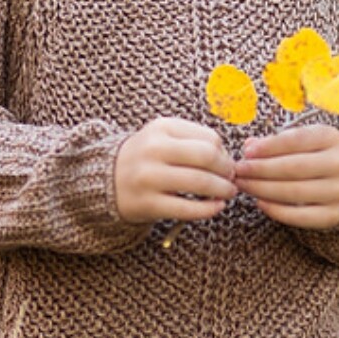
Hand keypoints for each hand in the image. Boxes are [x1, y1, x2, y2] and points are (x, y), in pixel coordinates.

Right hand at [114, 117, 236, 223]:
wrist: (107, 181)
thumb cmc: (146, 159)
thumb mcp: (163, 138)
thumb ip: (194, 141)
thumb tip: (228, 158)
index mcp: (161, 128)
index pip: (208, 138)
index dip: (225, 153)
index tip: (227, 163)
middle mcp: (153, 150)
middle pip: (207, 156)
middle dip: (227, 170)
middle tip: (232, 179)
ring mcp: (149, 177)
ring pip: (200, 182)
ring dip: (222, 189)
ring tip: (227, 193)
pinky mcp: (148, 204)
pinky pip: (187, 208)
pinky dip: (209, 209)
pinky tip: (217, 207)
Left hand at [234, 125, 338, 229]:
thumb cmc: (310, 157)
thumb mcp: (298, 142)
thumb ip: (274, 142)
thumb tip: (249, 147)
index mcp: (330, 138)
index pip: (295, 140)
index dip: (269, 146)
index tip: (246, 152)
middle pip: (293, 167)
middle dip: (260, 170)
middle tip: (238, 171)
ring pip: (294, 192)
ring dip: (262, 189)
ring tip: (243, 185)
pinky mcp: (333, 215)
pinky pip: (300, 216)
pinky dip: (276, 210)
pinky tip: (259, 202)